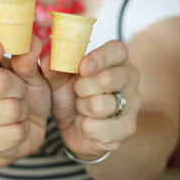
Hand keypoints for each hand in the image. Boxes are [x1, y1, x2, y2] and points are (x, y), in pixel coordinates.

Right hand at [0, 36, 50, 159]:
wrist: (19, 130)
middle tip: (19, 91)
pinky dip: (23, 132)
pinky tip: (15, 128)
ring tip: (18, 111)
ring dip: (23, 111)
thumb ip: (29, 59)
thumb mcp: (32, 73)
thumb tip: (32, 42)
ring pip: (11, 110)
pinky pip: (14, 134)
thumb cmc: (23, 94)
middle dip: (19, 88)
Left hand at [41, 40, 140, 159]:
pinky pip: (95, 127)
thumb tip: (48, 59)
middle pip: (108, 79)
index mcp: (115, 59)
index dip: (99, 58)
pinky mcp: (127, 128)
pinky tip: (85, 122)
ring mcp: (132, 104)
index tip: (81, 68)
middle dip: (82, 87)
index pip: (117, 50)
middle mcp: (129, 79)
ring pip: (99, 105)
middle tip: (77, 91)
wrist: (73, 126)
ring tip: (81, 107)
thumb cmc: (70, 94)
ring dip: (81, 108)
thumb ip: (53, 66)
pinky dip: (82, 126)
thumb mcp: (57, 77)